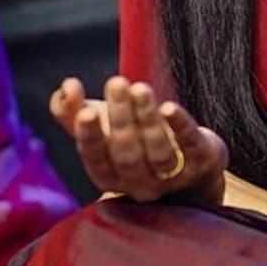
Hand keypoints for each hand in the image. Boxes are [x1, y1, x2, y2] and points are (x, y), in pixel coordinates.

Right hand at [50, 76, 227, 203]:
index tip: (85, 110)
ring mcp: (173, 176)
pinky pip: (190, 144)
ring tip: (140, 88)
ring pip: (158, 151)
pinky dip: (180, 125)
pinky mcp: (202, 161)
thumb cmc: (136, 142)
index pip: (97, 161)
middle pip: (128, 154)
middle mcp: (140, 183)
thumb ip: (74, 111)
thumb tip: (65, 87)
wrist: (190, 167)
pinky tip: (169, 107)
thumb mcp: (105, 127)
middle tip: (116, 82)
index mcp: (111, 177)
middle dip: (120, 117)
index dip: (89, 137)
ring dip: (147, 118)